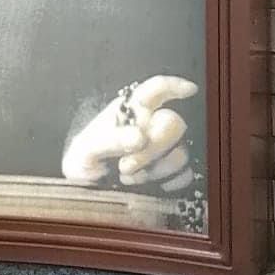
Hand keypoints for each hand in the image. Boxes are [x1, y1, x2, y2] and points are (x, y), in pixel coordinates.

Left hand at [62, 75, 198, 192]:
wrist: (87, 188)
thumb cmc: (86, 160)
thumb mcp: (87, 149)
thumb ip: (111, 140)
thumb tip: (140, 137)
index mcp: (130, 109)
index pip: (156, 90)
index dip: (174, 86)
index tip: (189, 89)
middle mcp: (152, 124)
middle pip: (173, 123)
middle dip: (153, 147)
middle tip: (125, 166)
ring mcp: (166, 148)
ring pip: (180, 153)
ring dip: (154, 170)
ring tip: (126, 176)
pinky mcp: (173, 173)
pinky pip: (185, 176)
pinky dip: (165, 183)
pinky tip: (146, 185)